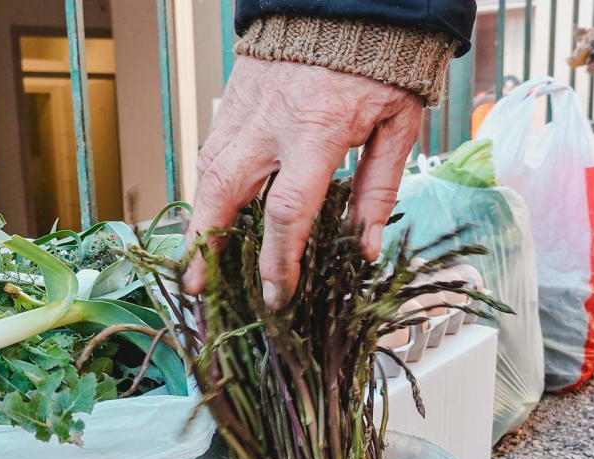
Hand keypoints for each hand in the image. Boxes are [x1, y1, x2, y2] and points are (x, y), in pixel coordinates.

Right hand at [183, 57, 423, 308]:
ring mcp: (245, 109)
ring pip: (208, 171)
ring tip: (195, 260)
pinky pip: (212, 149)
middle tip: (201, 287)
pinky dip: (207, 186)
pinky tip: (209, 212)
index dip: (279, 260)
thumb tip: (363, 248)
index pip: (288, 211)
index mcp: (317, 132)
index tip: (279, 294)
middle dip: (209, 246)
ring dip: (199, 220)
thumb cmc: (380, 64)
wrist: (348, 3)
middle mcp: (270, 124)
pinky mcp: (233, 98)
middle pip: (225, 194)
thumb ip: (379, 188)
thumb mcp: (398, 126)